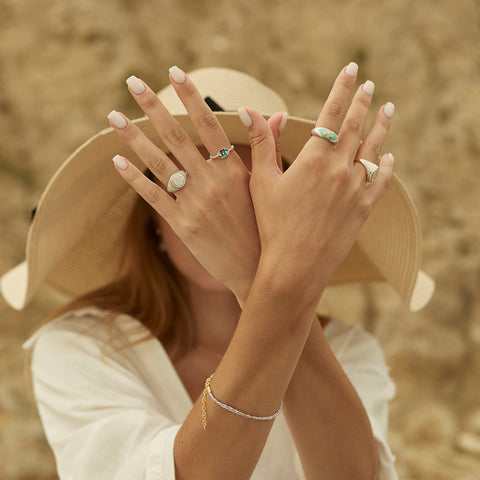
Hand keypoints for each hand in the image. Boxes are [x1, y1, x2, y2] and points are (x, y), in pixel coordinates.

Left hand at [108, 68, 261, 301]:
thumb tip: (274, 113)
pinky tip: (117, 161)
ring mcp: (194, 203)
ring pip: (159, 162)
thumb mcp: (269, 185)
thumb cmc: (266, 226)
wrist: (256, 270)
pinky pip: (153, 196)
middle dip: (153, 106)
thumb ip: (268, 147)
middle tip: (133, 81)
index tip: (175, 73)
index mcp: (234, 170)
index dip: (191, 97)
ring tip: (113, 116)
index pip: (209, 124)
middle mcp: (211, 182)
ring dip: (134, 137)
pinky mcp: (181, 224)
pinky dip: (134, 178)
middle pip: (177, 135)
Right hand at [242, 64, 394, 305]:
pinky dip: (386, 167)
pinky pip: (380, 182)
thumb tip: (252, 109)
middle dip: (363, 102)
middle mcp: (340, 169)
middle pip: (356, 127)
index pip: (332, 113)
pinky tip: (389, 158)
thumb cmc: (272, 225)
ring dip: (381, 127)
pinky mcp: (362, 210)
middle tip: (370, 85)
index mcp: (314, 159)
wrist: (295, 267)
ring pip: (374, 150)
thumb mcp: (261, 181)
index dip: (342, 89)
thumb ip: (262, 143)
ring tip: (388, 108)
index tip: (352, 70)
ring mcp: (355, 190)